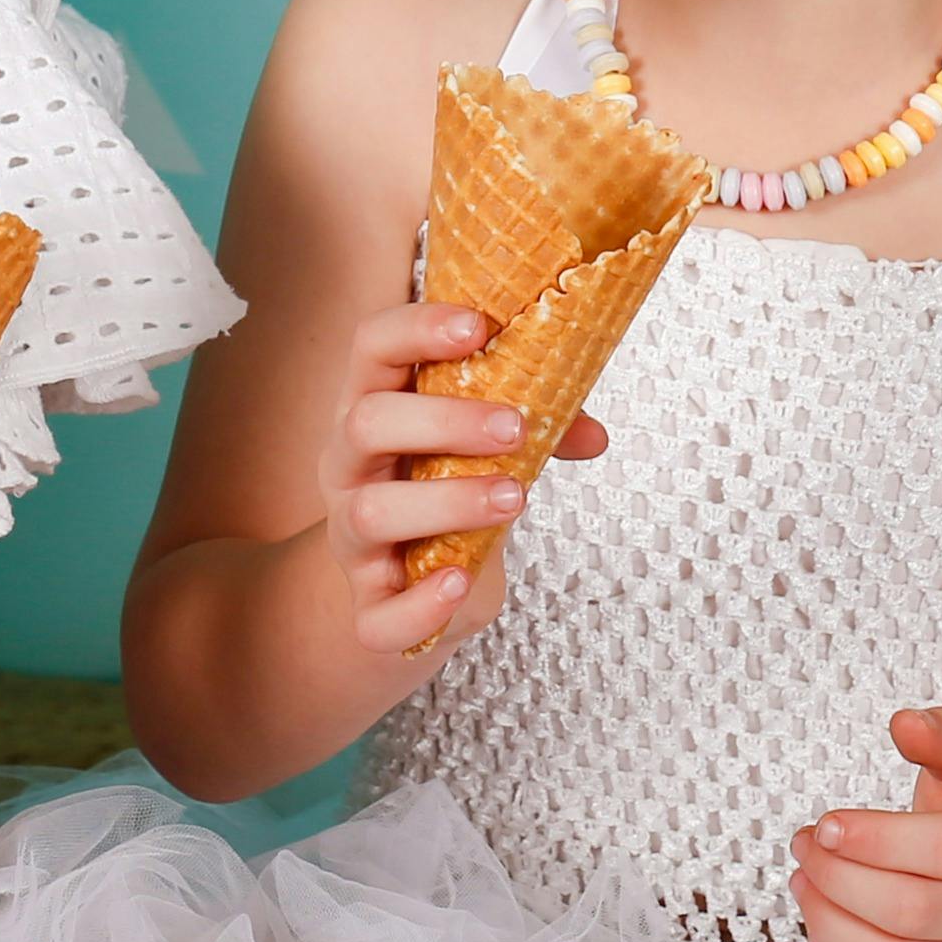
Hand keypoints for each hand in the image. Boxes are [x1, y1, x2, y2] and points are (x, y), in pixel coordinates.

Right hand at [317, 300, 607, 655]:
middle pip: (366, 423)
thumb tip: (594, 434)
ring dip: (449, 502)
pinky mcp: (367, 603)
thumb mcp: (485, 450)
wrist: (410, 583)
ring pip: (372, 512)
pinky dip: (421, 602)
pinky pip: (379, 614)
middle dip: (443, 420)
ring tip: (515, 497)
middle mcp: (348, 465)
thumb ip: (537, 430)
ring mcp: (350, 535)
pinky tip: (460, 581)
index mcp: (372, 405)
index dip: (416, 328)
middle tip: (515, 427)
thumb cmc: (446, 490)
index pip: (371, 346)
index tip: (478, 327)